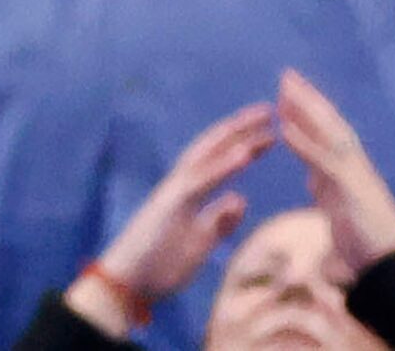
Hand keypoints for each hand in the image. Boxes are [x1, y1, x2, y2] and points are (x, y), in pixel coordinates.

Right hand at [90, 103, 274, 305]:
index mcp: (185, 194)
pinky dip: (223, 164)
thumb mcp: (199, 244)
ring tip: (261, 122)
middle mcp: (178, 185)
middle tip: (268, 110)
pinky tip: (244, 153)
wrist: (126, 283)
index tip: (266, 130)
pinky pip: (202, 180)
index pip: (215, 160)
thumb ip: (218, 222)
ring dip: (235, 137)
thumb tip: (240, 199)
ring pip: (206, 155)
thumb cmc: (159, 266)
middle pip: (211, 148)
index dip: (240, 142)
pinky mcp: (172, 204)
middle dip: (239, 128)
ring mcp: (174, 192)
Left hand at [280, 68, 394, 279]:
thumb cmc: (368, 250)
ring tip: (285, 86)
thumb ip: (327, 195)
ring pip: (330, 135)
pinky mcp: (351, 191)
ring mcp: (354, 177)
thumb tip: (316, 184)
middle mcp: (352, 169)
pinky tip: (284, 129)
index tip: (287, 96)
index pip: (325, 136)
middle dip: (308, 100)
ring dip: (307, 109)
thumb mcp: (340, 214)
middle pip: (328, 127)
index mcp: (345, 175)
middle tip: (286, 75)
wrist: (391, 268)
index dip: (307, 116)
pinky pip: (324, 163)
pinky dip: (304, 144)